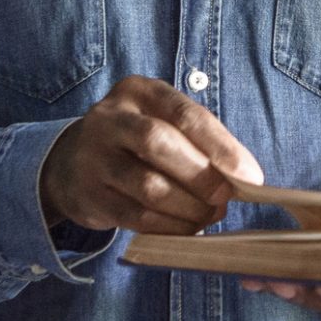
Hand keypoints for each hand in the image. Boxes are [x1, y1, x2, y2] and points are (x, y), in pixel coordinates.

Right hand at [40, 75, 263, 234]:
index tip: (249, 175)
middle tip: (225, 198)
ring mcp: (94, 157)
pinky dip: (168, 226)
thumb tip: (244, 175)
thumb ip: (198, 140)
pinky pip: (135, 217)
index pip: (185, 114)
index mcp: (139, 91)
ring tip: (210, 215)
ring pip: (148, 186)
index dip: (221, 146)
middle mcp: (110, 118)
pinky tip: (187, 228)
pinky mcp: (89, 196)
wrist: (70, 163)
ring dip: (188, 207)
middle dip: (202, 175)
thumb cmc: (135, 141)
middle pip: (159, 143)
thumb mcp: (162, 122)